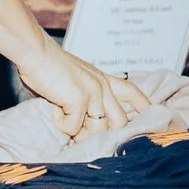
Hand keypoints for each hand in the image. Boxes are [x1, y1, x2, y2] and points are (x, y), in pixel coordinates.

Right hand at [12, 34, 153, 144]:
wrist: (34, 53)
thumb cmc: (46, 67)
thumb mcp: (72, 80)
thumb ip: (81, 100)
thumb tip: (80, 127)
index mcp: (102, 79)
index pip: (131, 92)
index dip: (143, 106)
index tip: (154, 116)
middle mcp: (103, 86)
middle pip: (120, 120)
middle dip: (107, 135)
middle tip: (85, 136)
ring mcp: (94, 93)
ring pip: (98, 129)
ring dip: (79, 131)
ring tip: (63, 116)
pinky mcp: (80, 100)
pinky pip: (74, 128)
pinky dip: (61, 124)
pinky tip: (53, 107)